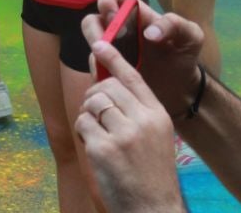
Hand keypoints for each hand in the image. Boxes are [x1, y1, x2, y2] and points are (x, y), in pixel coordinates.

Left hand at [76, 45, 184, 212]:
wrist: (153, 209)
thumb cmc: (152, 174)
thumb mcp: (156, 136)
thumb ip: (138, 112)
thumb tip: (109, 87)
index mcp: (157, 114)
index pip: (133, 77)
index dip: (114, 58)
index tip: (98, 44)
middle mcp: (142, 120)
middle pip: (108, 87)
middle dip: (94, 95)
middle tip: (93, 110)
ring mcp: (123, 134)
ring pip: (93, 103)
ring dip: (87, 114)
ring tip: (94, 131)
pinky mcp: (104, 148)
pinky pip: (83, 124)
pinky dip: (83, 131)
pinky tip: (92, 145)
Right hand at [81, 0, 206, 115]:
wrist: (183, 89)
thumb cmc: (185, 56)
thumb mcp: (191, 36)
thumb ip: (176, 25)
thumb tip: (149, 33)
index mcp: (135, 13)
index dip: (105, 0)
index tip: (114, 17)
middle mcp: (119, 30)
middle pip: (91, 21)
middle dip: (94, 31)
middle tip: (108, 46)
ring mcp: (112, 53)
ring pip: (91, 49)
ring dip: (97, 57)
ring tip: (114, 69)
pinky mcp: (111, 74)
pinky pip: (95, 73)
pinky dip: (100, 76)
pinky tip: (117, 83)